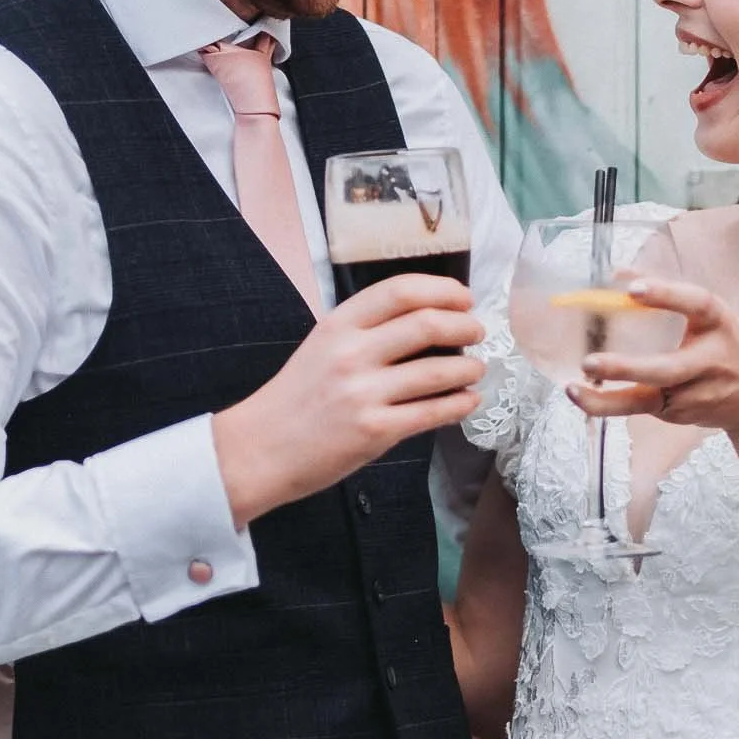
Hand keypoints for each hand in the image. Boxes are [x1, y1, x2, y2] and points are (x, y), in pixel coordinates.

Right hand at [213, 274, 484, 524]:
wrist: (260, 449)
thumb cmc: (295, 399)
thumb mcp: (321, 347)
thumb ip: (365, 331)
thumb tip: (426, 320)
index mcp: (338, 324)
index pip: (400, 291)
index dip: (442, 289)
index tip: (464, 297)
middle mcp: (351, 353)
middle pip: (427, 324)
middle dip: (465, 325)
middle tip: (478, 332)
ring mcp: (363, 393)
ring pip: (438, 371)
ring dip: (468, 368)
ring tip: (476, 369)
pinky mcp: (375, 430)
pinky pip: (432, 412)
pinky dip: (459, 404)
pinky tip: (468, 400)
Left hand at [567, 277, 738, 435]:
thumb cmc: (728, 346)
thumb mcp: (712, 316)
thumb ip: (670, 296)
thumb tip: (618, 273)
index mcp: (719, 323)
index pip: (697, 303)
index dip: (666, 294)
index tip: (634, 289)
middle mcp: (709, 360)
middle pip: (668, 368)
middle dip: (627, 368)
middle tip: (590, 362)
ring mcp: (695, 393)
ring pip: (648, 399)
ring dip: (607, 399)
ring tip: (573, 390)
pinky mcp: (680, 413)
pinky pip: (641, 407)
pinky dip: (610, 404)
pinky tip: (584, 397)